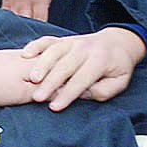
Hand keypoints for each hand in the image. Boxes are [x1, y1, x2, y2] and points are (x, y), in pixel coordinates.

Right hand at [16, 27, 143, 107]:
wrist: (118, 42)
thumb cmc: (118, 66)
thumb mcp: (120, 82)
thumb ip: (104, 91)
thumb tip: (83, 94)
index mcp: (100, 60)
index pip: (81, 79)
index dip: (67, 94)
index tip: (54, 107)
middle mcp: (85, 48)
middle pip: (64, 66)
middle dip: (50, 82)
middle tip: (37, 97)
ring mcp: (73, 42)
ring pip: (54, 52)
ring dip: (41, 65)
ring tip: (32, 79)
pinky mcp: (64, 39)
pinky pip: (48, 40)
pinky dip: (36, 45)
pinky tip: (25, 54)